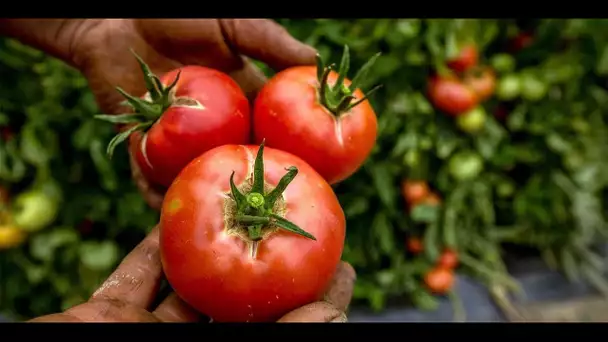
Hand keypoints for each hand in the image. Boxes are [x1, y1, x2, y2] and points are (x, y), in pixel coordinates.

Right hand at [28, 225, 354, 322]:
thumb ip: (287, 338)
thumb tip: (332, 317)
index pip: (285, 333)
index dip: (318, 304)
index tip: (345, 265)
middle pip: (241, 308)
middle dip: (269, 265)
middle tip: (301, 220)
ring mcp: (148, 340)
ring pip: (188, 289)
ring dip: (209, 248)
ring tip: (239, 209)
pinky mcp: (104, 324)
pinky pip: (135, 280)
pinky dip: (154, 250)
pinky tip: (172, 218)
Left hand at [66, 19, 316, 208]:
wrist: (118, 17)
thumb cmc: (177, 15)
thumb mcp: (232, 25)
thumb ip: (271, 44)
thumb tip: (316, 62)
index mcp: (240, 102)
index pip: (272, 135)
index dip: (292, 156)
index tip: (314, 178)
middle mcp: (213, 126)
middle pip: (237, 164)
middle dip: (253, 189)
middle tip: (272, 214)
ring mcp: (177, 138)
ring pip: (197, 176)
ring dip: (207, 198)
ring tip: (220, 225)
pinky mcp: (140, 142)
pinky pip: (147, 175)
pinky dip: (154, 194)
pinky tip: (164, 213)